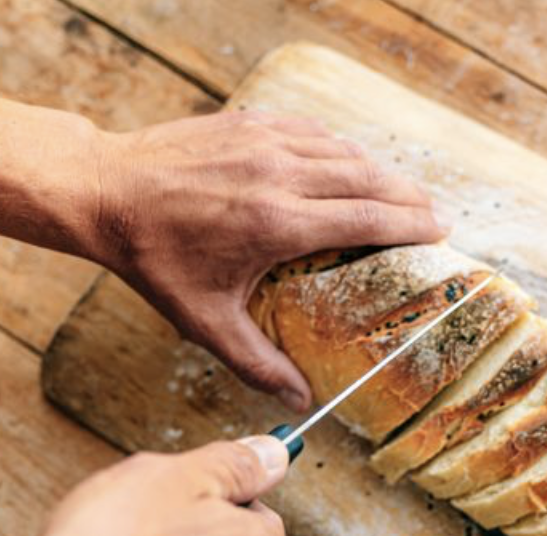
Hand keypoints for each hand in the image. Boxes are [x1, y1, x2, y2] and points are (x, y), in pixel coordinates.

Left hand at [92, 110, 448, 411]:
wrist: (104, 191)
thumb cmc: (154, 259)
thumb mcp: (204, 321)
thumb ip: (257, 363)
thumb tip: (301, 402)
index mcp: (276, 223)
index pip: (366, 218)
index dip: (412, 223)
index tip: (442, 231)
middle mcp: (279, 174)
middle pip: (369, 179)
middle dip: (412, 196)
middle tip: (437, 215)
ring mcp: (265, 142)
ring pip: (345, 151)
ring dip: (381, 172)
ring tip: (403, 193)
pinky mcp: (250, 122)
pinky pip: (313, 132)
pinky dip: (342, 148)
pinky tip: (351, 163)